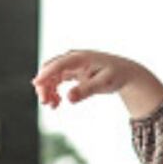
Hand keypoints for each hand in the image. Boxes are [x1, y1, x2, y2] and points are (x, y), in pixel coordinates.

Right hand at [32, 50, 162, 117]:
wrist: (126, 73)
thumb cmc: (116, 75)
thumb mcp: (103, 84)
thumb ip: (86, 90)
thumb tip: (69, 98)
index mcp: (81, 57)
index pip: (58, 64)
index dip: (46, 74)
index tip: (36, 85)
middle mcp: (74, 59)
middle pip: (51, 69)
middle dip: (45, 85)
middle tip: (45, 103)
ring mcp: (72, 65)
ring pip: (52, 76)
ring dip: (48, 90)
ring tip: (52, 106)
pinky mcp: (73, 72)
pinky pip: (57, 80)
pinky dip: (54, 91)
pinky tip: (57, 103)